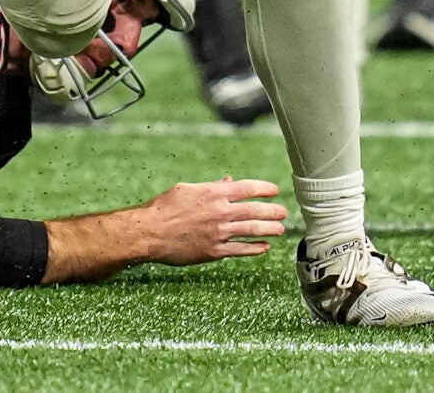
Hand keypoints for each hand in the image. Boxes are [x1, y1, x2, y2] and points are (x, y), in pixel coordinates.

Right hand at [140, 179, 288, 264]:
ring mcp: (218, 233)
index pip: (246, 188)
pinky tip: (264, 247)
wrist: (151, 232)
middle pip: (254, 210)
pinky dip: (254, 249)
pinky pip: (240, 250)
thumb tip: (228, 182)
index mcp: (213, 193)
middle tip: (283, 212)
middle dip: (272, 211)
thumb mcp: (187, 190)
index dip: (263, 189)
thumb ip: (211, 187)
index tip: (274, 190)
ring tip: (280, 229)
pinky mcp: (214, 251)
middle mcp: (219, 212)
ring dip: (269, 229)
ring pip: (251, 230)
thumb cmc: (165, 208)